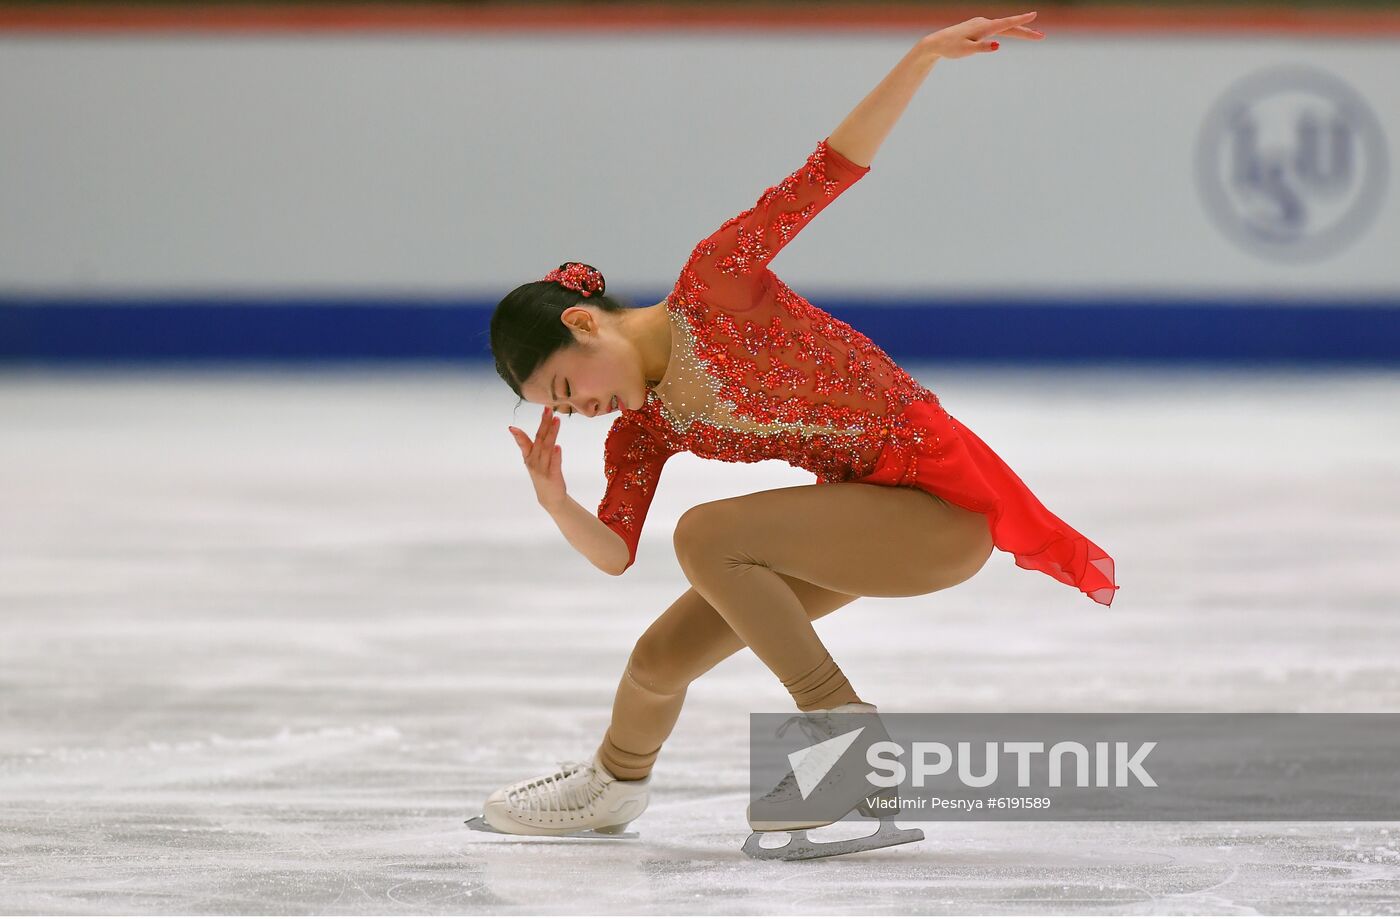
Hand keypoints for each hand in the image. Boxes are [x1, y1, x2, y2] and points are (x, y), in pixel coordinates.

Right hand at [508, 406, 567, 510]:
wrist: (550, 498)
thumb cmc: (544, 475)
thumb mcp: (534, 460)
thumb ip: (532, 445)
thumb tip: (523, 429)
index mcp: (529, 457)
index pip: (524, 442)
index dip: (519, 434)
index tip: (513, 426)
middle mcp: (534, 462)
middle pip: (539, 440)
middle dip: (543, 424)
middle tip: (548, 409)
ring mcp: (542, 470)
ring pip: (547, 448)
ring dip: (551, 434)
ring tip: (556, 420)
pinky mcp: (553, 476)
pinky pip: (554, 464)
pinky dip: (556, 455)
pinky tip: (558, 446)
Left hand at [919, 11, 1043, 60]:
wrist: (935, 43)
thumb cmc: (950, 48)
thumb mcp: (966, 51)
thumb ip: (982, 48)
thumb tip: (998, 45)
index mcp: (984, 27)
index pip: (1006, 24)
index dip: (1021, 20)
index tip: (1035, 14)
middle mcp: (984, 22)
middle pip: (1009, 27)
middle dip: (1026, 31)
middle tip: (1041, 36)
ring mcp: (981, 24)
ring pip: (1004, 27)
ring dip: (1019, 30)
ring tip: (1033, 35)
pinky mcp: (977, 27)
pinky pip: (997, 28)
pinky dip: (1008, 30)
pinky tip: (1011, 31)